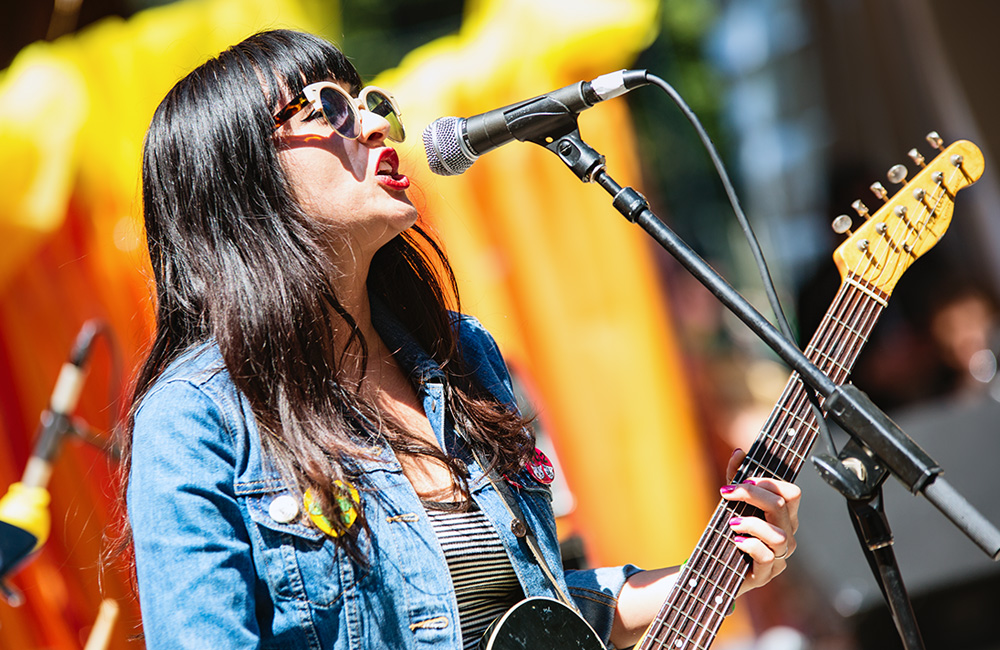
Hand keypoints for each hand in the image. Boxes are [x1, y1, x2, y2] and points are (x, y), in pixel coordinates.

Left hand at [719, 448, 800, 593]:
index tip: (742, 481)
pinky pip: (767, 557)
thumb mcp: (731, 502)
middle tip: (728, 493)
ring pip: (779, 535)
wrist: (715, 567)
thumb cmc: (729, 532)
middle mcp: (786, 534)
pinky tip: (736, 541)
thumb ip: (735, 476)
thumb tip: (739, 452)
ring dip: (753, 524)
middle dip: (753, 494)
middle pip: (782, 506)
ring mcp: (779, 556)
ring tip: (732, 522)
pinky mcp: (766, 573)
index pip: (792, 493)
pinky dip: (750, 545)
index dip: (768, 482)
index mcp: (783, 516)